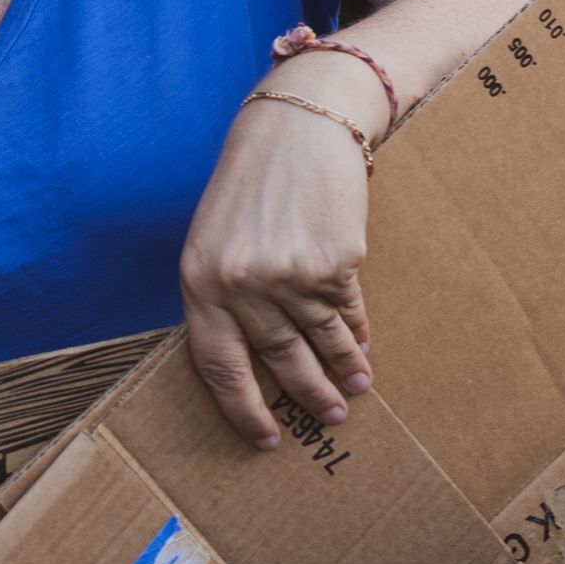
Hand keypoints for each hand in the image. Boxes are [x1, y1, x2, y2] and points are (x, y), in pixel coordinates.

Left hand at [179, 85, 372, 447]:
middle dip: (306, 394)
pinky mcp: (333, 264)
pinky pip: (346, 312)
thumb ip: (222, 294)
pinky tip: (364, 347)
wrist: (296, 126)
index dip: (242, 408)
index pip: (218, 366)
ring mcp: (289, 277)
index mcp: (200, 280)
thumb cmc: (249, 182)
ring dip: (342, 371)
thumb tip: (249, 355)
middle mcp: (241, 285)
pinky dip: (357, 333)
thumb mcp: (212, 237)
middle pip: (277, 360)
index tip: (265, 436)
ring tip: (355, 390)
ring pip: (319, 341)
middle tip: (327, 418)